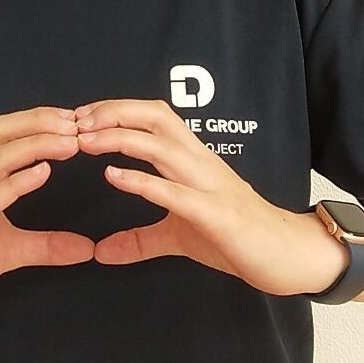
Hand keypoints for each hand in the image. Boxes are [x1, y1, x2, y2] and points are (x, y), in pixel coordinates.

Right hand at [0, 106, 93, 332]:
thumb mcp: (9, 252)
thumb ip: (46, 245)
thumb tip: (86, 248)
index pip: (4, 132)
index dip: (36, 119)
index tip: (72, 117)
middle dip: (37, 121)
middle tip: (76, 122)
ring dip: (34, 145)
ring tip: (69, 143)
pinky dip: (16, 182)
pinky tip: (41, 173)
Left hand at [74, 98, 348, 295]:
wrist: (286, 254)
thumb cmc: (234, 236)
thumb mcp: (178, 236)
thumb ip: (141, 239)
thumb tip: (102, 252)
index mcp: (191, 157)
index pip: (152, 116)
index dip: (117, 109)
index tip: (82, 115)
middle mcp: (198, 160)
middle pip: (154, 117)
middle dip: (114, 112)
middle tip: (77, 119)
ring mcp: (207, 184)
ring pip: (161, 145)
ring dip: (120, 139)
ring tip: (86, 141)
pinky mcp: (214, 213)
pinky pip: (174, 191)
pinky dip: (142, 181)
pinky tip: (114, 177)